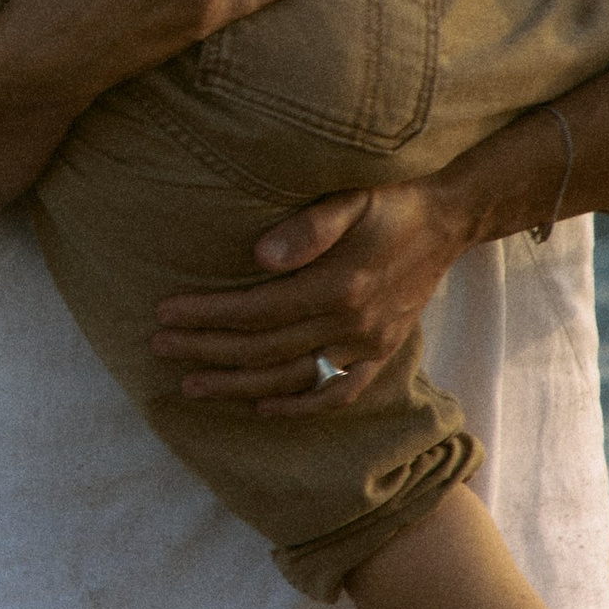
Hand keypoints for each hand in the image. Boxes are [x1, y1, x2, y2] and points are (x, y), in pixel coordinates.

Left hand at [151, 177, 478, 409]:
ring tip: (191, 385)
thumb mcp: (352, 200)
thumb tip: (260, 255)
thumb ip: (309, 227)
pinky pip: (336, 394)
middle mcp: (352, 325)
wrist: (448, 222)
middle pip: (265, 348)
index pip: (258, 310)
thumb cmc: (391, 205)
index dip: (208, 315)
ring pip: (292, 378)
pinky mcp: (380, 356)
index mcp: (340, 286)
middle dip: (207, 350)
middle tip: (160, 347)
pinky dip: (298, 405)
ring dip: (237, 386)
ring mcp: (367, 347)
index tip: (166, 313)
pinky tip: (262, 408)